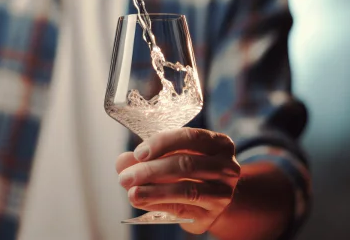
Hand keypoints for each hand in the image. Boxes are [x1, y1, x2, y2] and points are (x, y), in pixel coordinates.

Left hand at [115, 128, 240, 234]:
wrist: (209, 199)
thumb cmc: (189, 170)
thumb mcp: (172, 156)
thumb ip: (147, 156)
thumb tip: (123, 161)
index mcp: (219, 144)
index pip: (190, 137)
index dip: (162, 143)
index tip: (139, 153)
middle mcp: (227, 166)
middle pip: (186, 164)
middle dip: (151, 170)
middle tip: (125, 177)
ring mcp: (223, 192)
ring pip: (186, 189)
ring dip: (153, 191)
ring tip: (131, 192)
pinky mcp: (212, 213)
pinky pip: (183, 208)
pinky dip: (159, 203)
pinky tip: (141, 201)